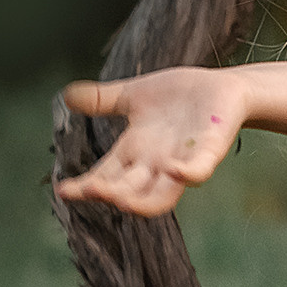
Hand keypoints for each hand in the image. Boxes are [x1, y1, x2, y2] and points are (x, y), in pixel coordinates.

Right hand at [54, 67, 247, 215]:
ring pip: (160, 195)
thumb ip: (101, 100)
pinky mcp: (210, 149)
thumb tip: (66, 96)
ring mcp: (183, 159)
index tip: (63, 190)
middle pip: (128, 191)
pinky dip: (187, 173)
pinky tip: (172, 169)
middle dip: (107, 194)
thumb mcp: (133, 95)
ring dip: (139, 200)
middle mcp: (156, 163)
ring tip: (117, 198)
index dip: (85, 187)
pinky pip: (199, 170)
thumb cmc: (180, 96)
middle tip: (88, 190)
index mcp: (135, 151)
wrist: (223, 87)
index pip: (105, 176)